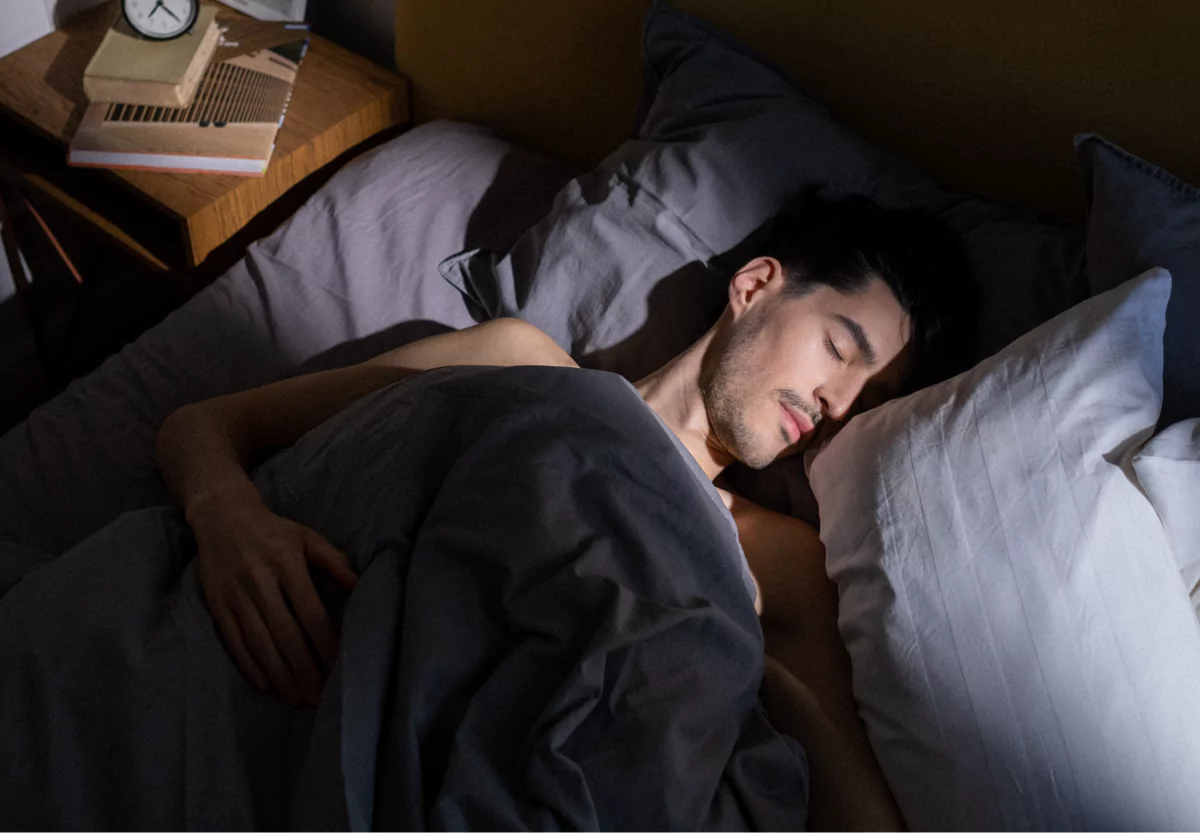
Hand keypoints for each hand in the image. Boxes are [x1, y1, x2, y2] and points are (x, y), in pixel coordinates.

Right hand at [189, 496, 357, 705]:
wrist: (222, 517)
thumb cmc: (274, 530)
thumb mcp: (307, 536)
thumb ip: (334, 561)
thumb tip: (359, 585)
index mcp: (286, 563)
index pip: (310, 612)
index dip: (324, 642)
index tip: (337, 666)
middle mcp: (260, 581)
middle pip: (285, 634)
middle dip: (303, 669)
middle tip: (318, 696)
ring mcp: (235, 595)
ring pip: (260, 643)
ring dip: (279, 674)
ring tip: (296, 697)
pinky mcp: (217, 604)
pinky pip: (234, 640)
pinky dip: (249, 665)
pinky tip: (265, 684)